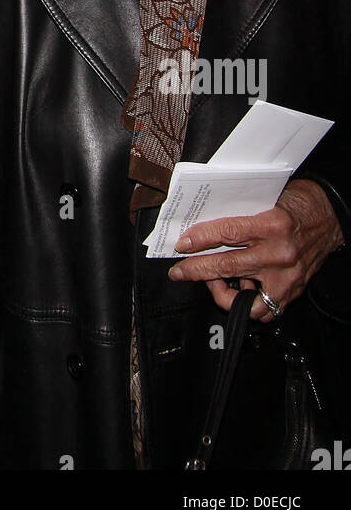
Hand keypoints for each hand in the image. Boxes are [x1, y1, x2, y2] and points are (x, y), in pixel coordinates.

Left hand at [168, 179, 344, 319]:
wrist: (331, 216)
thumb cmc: (299, 203)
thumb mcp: (267, 199)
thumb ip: (239, 214)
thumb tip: (203, 226)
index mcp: (273, 224)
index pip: (227, 233)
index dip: (199, 239)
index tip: (181, 244)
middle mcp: (280, 253)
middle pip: (228, 266)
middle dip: (197, 269)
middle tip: (179, 271)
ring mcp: (287, 277)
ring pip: (245, 299)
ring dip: (222, 294)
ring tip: (213, 282)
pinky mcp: (293, 291)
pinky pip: (265, 310)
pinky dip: (248, 305)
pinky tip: (241, 290)